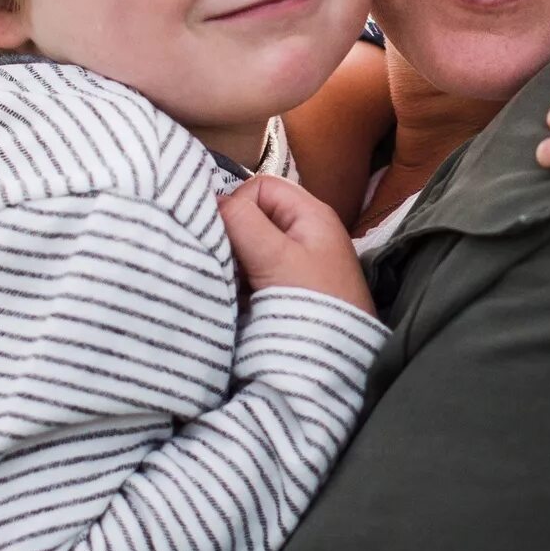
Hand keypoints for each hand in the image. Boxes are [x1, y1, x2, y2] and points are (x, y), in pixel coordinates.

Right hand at [221, 173, 374, 313]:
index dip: (237, 204)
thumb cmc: (314, 303)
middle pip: (253, 216)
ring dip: (235, 263)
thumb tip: (211, 201)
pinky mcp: (286, 290)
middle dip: (233, 236)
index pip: (261, 187)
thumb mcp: (276, 256)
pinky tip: (237, 299)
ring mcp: (296, 263)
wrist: (338, 363)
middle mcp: (304, 233)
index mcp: (310, 214)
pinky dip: (241, 283)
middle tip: (227, 262)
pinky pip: (253, 273)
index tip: (225, 236)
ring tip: (233, 284)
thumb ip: (242, 221)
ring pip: (249, 246)